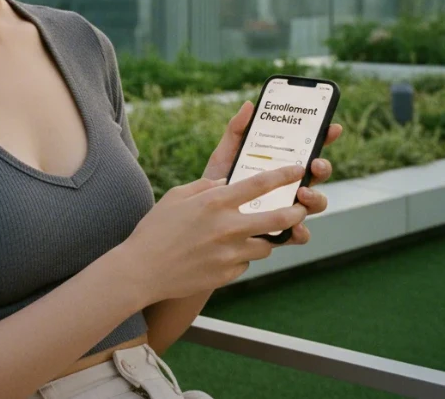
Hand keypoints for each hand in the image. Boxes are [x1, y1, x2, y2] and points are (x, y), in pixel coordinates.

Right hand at [123, 164, 308, 303]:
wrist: (143, 270)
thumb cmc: (156, 228)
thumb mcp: (176, 196)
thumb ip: (204, 186)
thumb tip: (226, 184)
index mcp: (215, 202)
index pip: (260, 184)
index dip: (284, 175)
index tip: (298, 170)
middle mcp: (228, 227)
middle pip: (278, 218)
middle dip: (296, 212)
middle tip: (301, 208)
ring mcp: (230, 254)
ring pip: (266, 245)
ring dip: (265, 238)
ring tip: (252, 234)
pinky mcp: (227, 275)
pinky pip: (245, 262)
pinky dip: (240, 256)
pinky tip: (222, 253)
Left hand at [202, 100, 342, 245]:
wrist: (200, 214)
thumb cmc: (217, 180)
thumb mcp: (225, 153)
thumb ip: (236, 130)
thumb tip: (249, 105)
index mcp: (280, 164)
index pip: (308, 149)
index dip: (324, 137)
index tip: (332, 127)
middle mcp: (289, 185)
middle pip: (318, 175)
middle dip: (323, 167)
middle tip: (314, 163)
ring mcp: (288, 208)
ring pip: (315, 203)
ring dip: (316, 197)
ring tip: (303, 194)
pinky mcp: (280, 231)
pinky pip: (300, 233)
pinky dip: (302, 231)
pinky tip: (295, 227)